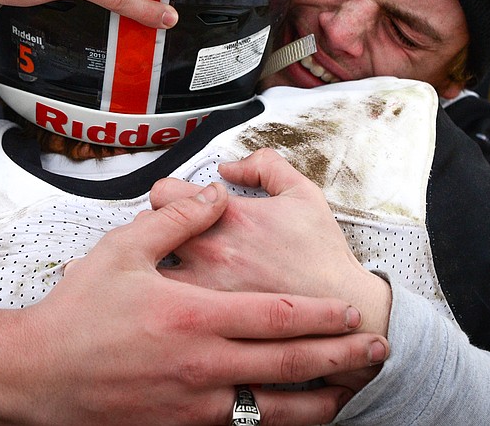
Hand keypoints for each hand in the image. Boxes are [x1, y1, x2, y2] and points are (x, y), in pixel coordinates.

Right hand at [20, 180, 387, 424]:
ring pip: (274, 411)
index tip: (353, 311)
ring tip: (348, 394)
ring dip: (318, 402)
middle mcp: (204, 366)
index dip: (322, 315)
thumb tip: (217, 191)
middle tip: (375, 351)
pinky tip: (288, 419)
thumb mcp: (124, 250)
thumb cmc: (78, 312)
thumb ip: (177, 219)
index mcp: (196, 317)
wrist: (39, 377)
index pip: (278, 316)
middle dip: (339, 357)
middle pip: (289, 365)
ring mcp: (194, 406)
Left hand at [151, 150, 393, 395]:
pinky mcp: (207, 324)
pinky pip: (166, 307)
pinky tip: (180, 302)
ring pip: (149, 272)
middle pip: (145, 230)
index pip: (163, 194)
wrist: (343, 311)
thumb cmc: (322, 255)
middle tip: (172, 239)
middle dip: (154, 230)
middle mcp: (208, 252)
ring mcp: (204, 291)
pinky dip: (166, 302)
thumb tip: (227, 167)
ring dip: (154, 267)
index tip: (180, 206)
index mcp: (228, 216)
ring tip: (170, 270)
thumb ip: (263, 166)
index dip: (169, 197)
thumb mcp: (303, 193)